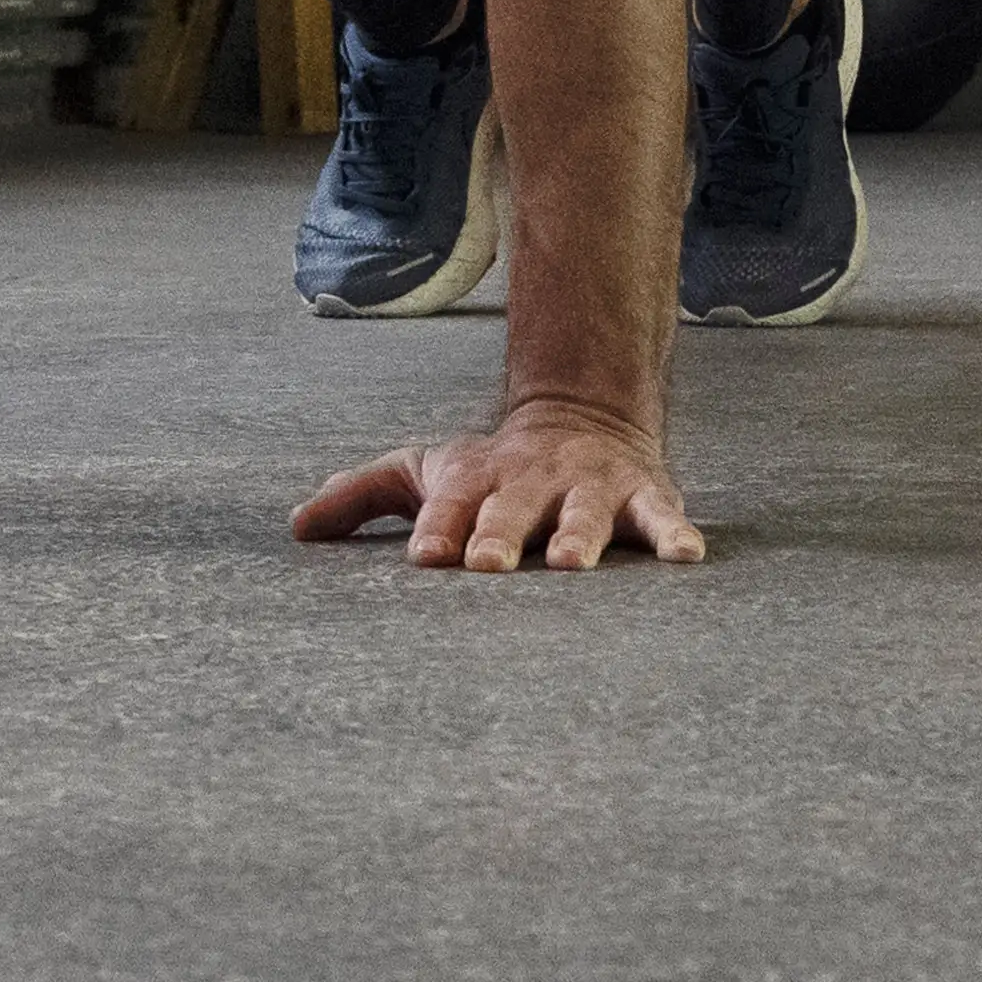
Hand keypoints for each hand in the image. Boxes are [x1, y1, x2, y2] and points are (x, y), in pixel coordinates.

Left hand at [293, 398, 702, 573]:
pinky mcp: (640, 496)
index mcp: (476, 479)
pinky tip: (685, 555)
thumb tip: (296, 528)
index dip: (438, 528)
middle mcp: (530, 481)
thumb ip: (362, 495)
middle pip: (512, 509)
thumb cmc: (490, 468)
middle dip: (499, 535)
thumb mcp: (426, 469)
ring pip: (582, 513)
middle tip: (485, 566)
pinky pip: (660, 516)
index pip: (449, 505)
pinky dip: (674, 532)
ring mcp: (587, 487)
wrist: (580, 415)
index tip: (425, 558)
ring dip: (578, 536)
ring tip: (572, 563)